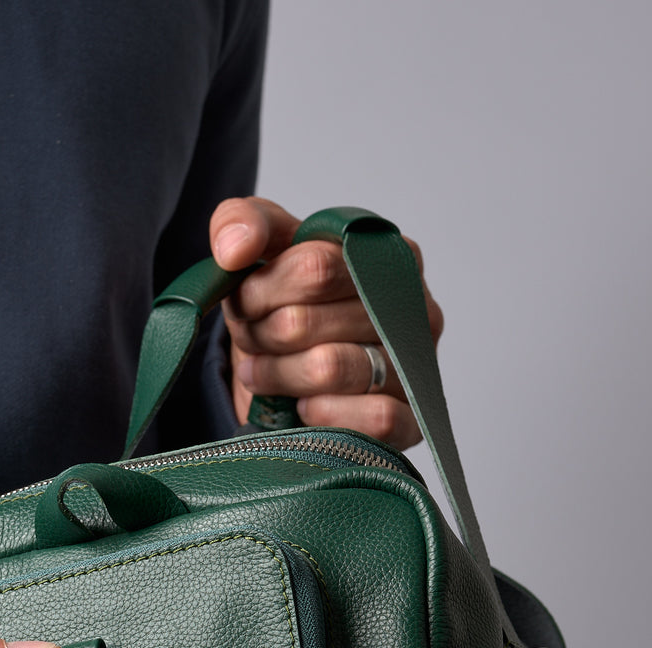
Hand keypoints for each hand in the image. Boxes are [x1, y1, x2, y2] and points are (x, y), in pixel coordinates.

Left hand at [210, 196, 443, 450]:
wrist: (295, 370)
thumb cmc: (287, 305)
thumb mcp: (261, 251)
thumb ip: (242, 224)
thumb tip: (235, 249)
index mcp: (386, 255)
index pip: (314, 267)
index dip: (263, 289)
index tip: (244, 302)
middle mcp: (413, 306)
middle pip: (308, 321)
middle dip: (263, 333)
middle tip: (252, 339)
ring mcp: (416, 365)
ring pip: (329, 368)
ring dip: (279, 374)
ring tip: (263, 371)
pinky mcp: (410, 419)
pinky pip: (371, 418)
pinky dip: (324, 415)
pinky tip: (304, 409)